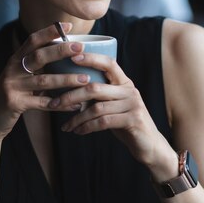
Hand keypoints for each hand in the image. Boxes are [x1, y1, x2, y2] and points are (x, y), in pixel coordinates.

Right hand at [0, 23, 90, 140]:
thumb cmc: (12, 96)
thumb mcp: (20, 77)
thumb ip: (36, 67)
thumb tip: (64, 55)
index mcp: (15, 60)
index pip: (32, 40)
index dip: (50, 32)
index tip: (68, 26)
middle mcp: (12, 70)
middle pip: (39, 56)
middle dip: (61, 50)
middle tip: (81, 48)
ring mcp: (12, 86)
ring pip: (43, 81)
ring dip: (66, 79)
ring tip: (85, 79)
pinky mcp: (14, 103)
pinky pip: (42, 103)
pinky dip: (61, 104)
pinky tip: (75, 105)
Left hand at [48, 52, 170, 169]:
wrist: (149, 144)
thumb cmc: (125, 123)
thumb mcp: (113, 106)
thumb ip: (99, 97)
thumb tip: (69, 92)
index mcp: (124, 82)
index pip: (108, 63)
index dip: (91, 58)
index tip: (72, 57)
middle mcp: (130, 90)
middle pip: (95, 87)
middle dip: (71, 96)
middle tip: (54, 104)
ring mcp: (133, 105)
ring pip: (97, 107)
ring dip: (77, 118)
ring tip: (66, 126)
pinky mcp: (133, 120)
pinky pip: (103, 122)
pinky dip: (87, 127)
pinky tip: (78, 131)